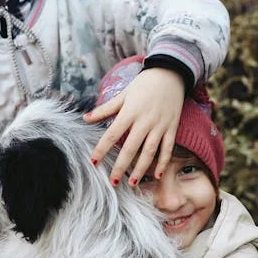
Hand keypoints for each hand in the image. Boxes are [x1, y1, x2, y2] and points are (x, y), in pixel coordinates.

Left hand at [85, 67, 184, 186]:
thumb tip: (85, 118)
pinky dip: (163, 162)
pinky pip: (167, 148)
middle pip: (130, 147)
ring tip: (132, 182)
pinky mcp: (171, 128)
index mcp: (130, 112)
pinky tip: (156, 175)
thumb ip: (105, 109)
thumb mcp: (123, 95)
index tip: (94, 161)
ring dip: (141, 168)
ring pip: (149, 151)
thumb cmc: (144, 85)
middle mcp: (144, 121)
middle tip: (113, 182)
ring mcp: (159, 125)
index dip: (102, 148)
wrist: (170, 74)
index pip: (113, 134)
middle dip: (121, 166)